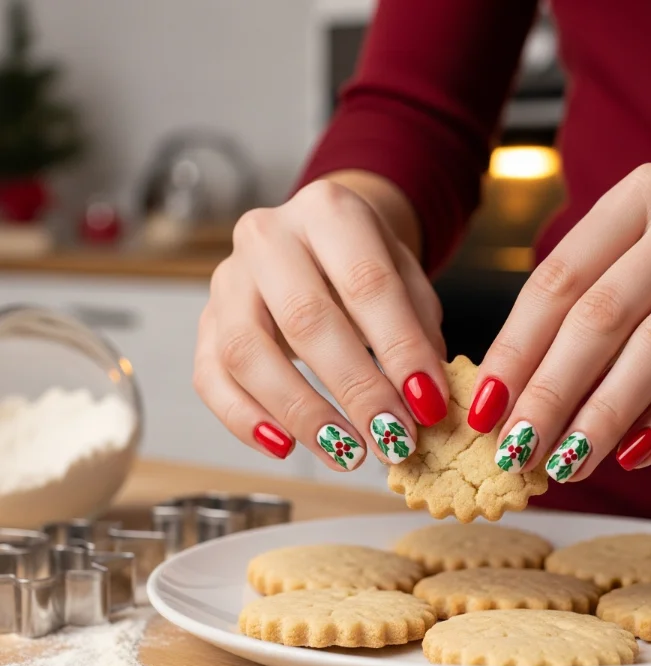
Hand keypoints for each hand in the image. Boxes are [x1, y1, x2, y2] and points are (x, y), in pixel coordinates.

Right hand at [194, 178, 447, 471]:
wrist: (314, 240)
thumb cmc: (365, 265)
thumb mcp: (406, 278)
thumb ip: (418, 330)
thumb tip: (425, 401)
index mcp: (329, 211)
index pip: (367, 283)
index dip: (401, 349)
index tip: (429, 405)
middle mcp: (268, 237)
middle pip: (306, 319)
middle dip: (356, 390)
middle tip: (391, 439)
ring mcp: (228, 279)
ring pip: (248, 353)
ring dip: (302, 414)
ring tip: (348, 453)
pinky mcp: (205, 322)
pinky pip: (210, 377)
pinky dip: (244, 420)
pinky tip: (285, 447)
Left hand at [469, 163, 650, 481]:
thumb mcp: (641, 251)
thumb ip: (587, 302)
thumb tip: (515, 391)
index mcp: (637, 197)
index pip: (555, 282)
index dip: (514, 350)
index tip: (484, 409)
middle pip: (599, 316)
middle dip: (550, 393)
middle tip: (517, 450)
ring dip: (604, 415)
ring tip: (567, 464)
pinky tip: (635, 454)